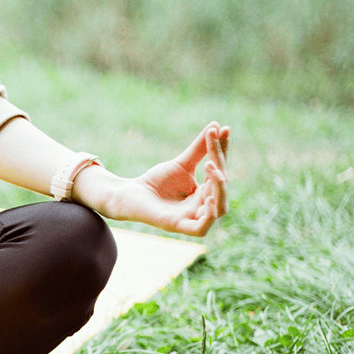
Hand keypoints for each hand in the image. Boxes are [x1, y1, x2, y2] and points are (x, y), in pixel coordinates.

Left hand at [103, 122, 228, 236]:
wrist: (129, 194)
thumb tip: (217, 125)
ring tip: (212, 167)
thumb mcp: (181, 164)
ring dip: (219, 190)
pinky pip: (200, 229)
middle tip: (210, 156)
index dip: (223, 152)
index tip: (224, 129)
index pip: (221, 171)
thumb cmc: (156, 182)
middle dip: (220, 169)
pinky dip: (209, 215)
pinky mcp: (176, 226)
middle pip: (221, 190)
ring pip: (219, 210)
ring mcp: (190, 218)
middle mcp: (202, 208)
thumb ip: (199, 149)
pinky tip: (208, 197)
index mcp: (205, 193)